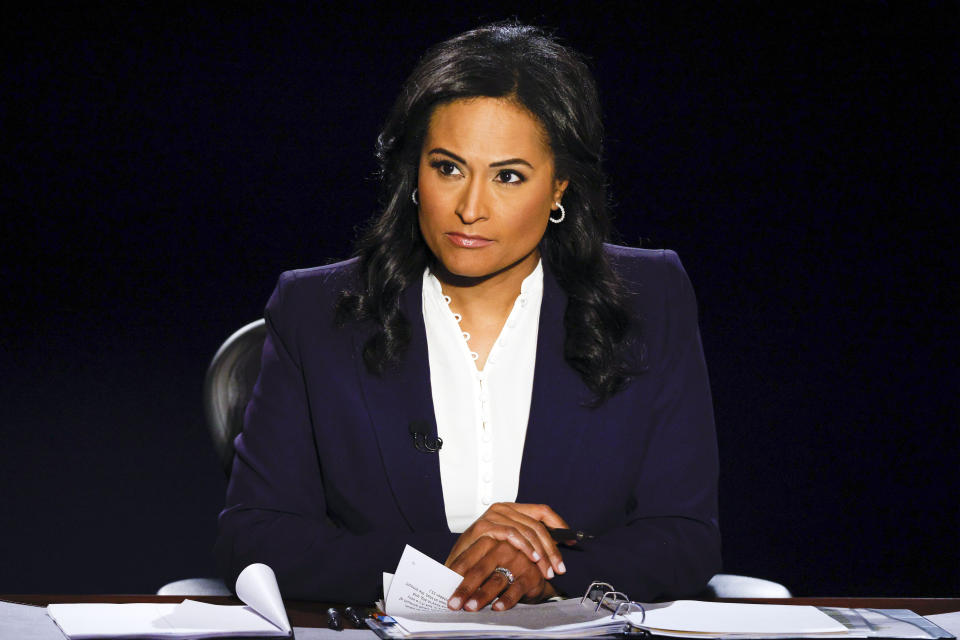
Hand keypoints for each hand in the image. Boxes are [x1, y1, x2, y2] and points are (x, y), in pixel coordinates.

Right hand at [445, 503, 569, 580]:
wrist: (455, 568)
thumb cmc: (481, 559)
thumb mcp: (508, 548)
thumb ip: (527, 544)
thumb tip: (555, 549)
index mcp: (511, 510)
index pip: (542, 511)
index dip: (560, 525)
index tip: (573, 542)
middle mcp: (503, 508)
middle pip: (538, 524)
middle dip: (552, 549)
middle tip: (560, 568)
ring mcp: (493, 516)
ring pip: (528, 530)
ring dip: (541, 552)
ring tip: (548, 571)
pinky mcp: (484, 527)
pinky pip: (511, 533)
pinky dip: (525, 547)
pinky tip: (533, 560)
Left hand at [446, 536, 558, 611]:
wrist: (535, 571)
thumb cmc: (505, 566)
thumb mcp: (486, 562)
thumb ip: (469, 569)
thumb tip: (443, 585)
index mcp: (489, 541)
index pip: (468, 558)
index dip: (455, 574)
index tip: (443, 590)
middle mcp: (504, 548)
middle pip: (480, 569)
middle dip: (465, 588)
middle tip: (453, 603)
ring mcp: (519, 560)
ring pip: (497, 579)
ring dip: (483, 595)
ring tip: (471, 607)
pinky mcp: (531, 574)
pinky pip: (517, 588)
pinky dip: (506, 599)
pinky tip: (496, 608)